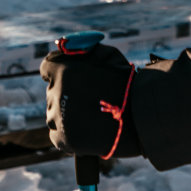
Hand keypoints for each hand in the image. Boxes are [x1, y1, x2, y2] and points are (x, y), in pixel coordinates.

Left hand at [40, 41, 141, 158]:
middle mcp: (57, 92)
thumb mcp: (108, 56)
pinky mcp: (64, 139)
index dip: (57, 72)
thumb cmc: (129, 84)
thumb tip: (64, 51)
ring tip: (91, 117)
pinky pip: (57, 135)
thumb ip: (83, 52)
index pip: (47, 68)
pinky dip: (67, 134)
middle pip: (52, 92)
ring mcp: (60, 117)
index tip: (66, 78)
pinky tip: (86, 130)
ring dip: (67, 114)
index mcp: (65, 70)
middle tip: (89, 101)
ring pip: (54, 114)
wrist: (143, 118)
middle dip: (67, 95)